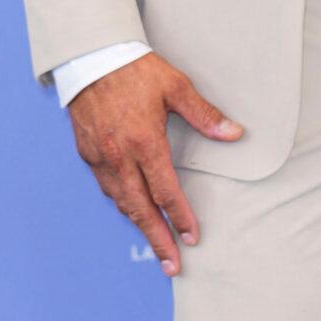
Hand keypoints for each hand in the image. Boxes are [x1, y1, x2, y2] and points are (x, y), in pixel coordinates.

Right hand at [68, 53, 242, 275]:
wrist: (90, 56)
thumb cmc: (134, 69)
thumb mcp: (175, 87)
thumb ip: (205, 115)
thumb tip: (234, 133)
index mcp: (144, 142)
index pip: (166, 191)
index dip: (180, 217)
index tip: (192, 236)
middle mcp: (120, 156)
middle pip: (140, 209)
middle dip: (158, 239)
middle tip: (172, 264)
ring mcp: (100, 157)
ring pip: (121, 201)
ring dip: (139, 224)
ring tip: (155, 243)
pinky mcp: (86, 153)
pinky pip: (106, 187)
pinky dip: (121, 203)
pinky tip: (131, 209)